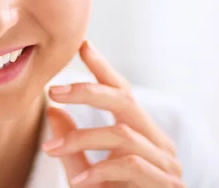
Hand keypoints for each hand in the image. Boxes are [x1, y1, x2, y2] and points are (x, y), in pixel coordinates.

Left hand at [42, 41, 183, 187]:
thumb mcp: (87, 173)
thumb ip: (74, 145)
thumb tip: (53, 110)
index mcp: (142, 135)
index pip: (122, 92)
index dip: (103, 68)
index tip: (83, 45)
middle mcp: (158, 143)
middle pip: (125, 100)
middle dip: (87, 91)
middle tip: (52, 91)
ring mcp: (165, 164)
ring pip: (123, 133)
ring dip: (84, 137)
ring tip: (52, 150)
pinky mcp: (166, 186)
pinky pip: (131, 165)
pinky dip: (101, 170)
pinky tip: (79, 182)